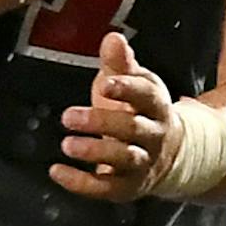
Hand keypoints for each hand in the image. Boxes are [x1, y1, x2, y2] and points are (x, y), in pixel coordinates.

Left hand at [51, 31, 172, 199]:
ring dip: (95, 152)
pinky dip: (80, 182)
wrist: (169, 155)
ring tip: (67, 145)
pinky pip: (105, 188)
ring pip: (123, 158)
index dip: (127, 90)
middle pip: (132, 128)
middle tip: (68, 116)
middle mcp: (153, 135)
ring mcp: (143, 163)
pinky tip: (57, 171)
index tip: (105, 84)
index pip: (146, 96)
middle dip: (101, 122)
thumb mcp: (134, 84)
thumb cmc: (140, 112)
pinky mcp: (127, 187)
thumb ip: (120, 64)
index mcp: (156, 105)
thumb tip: (112, 38)